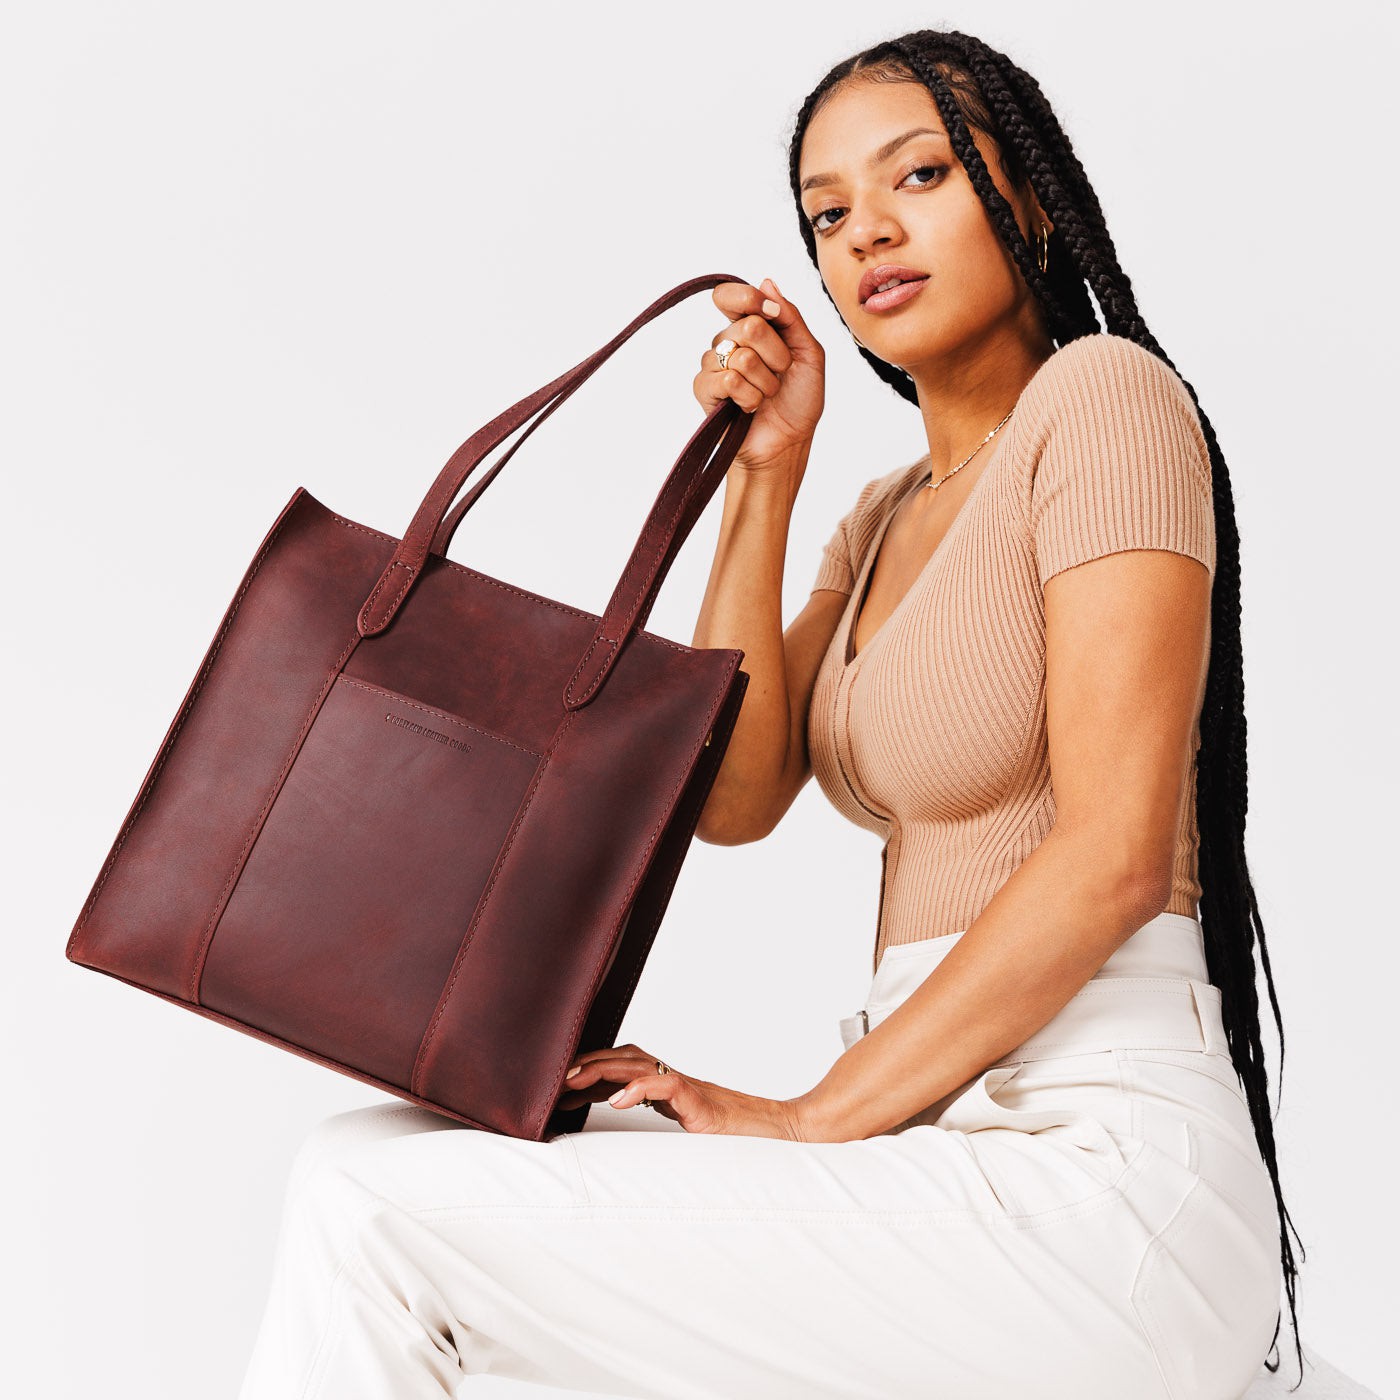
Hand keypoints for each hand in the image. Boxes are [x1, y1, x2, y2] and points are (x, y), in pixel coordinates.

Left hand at [558, 1042, 804, 1139]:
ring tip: (570, 1081)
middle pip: (622, 1058)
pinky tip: (618, 1101)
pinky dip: (640, 1088)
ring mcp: (687, 1087)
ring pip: (638, 1065)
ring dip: (600, 1070)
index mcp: (666, 1085)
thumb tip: (618, 1121)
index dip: (586, 1070)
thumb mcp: (683, 1128)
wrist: (780, 1133)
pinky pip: (667, 1085)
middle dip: (584, 1064)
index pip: (620, 1066)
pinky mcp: (701, 1102)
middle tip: (548, 1078)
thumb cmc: (733, 1135)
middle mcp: (673, 1080)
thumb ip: (656, 1119)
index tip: (553, 1085)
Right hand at [692, 277, 824, 472]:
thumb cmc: (799, 402)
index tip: (773, 315)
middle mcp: (729, 342)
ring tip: (766, 395)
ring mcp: (714, 366)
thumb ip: (791, 317)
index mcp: (751, 327)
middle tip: (781, 373)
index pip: (730, 295)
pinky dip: (750, 397)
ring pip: (740, 355)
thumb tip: (766, 282)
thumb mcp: (809, 353)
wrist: (788, 445)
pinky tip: (750, 407)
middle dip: (776, 354)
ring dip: (766, 381)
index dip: (749, 299)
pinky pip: (728, 380)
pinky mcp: (705, 390)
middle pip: (748, 326)